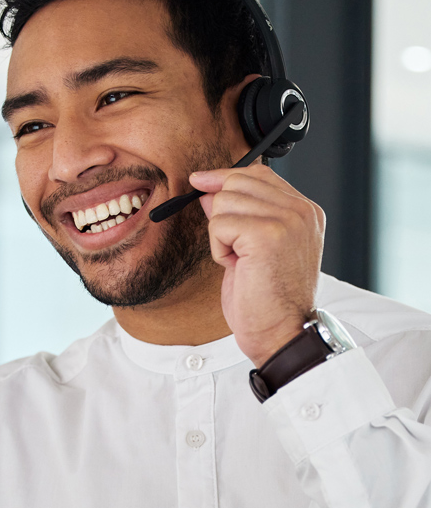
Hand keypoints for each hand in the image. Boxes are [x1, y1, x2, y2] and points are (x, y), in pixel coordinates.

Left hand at [190, 164, 324, 366]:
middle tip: (232, 248)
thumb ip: (241, 216)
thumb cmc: (267, 300)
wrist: (280, 333)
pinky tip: (236, 267)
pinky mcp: (267, 234)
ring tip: (240, 262)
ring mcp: (287, 220)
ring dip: (221, 236)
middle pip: (238, 182)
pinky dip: (219, 248)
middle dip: (221, 213)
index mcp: (305, 212)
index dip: (225, 177)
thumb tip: (208, 191)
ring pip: (225, 202)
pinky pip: (219, 224)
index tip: (202, 182)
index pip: (259, 175)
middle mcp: (301, 211)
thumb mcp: (255, 249)